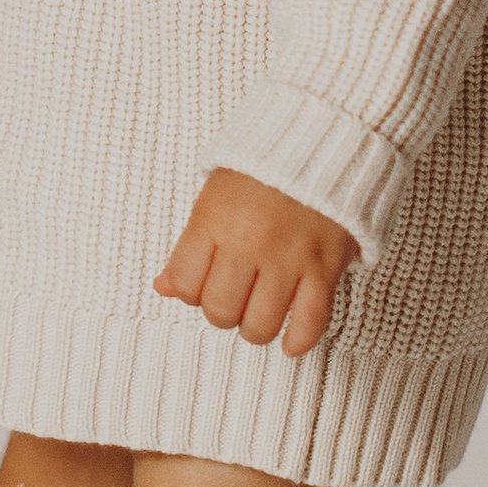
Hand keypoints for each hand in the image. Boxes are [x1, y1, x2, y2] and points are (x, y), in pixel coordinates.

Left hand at [153, 169, 358, 357]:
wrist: (319, 143)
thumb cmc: (259, 171)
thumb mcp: (212, 197)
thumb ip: (189, 245)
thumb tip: (163, 287)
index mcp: (214, 220)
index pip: (185, 283)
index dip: (190, 293)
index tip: (202, 287)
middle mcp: (248, 242)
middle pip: (221, 309)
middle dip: (222, 314)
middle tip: (232, 303)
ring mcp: (288, 256)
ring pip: (262, 323)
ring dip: (256, 329)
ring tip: (259, 319)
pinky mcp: (324, 266)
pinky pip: (311, 321)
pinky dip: (299, 341)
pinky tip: (290, 344)